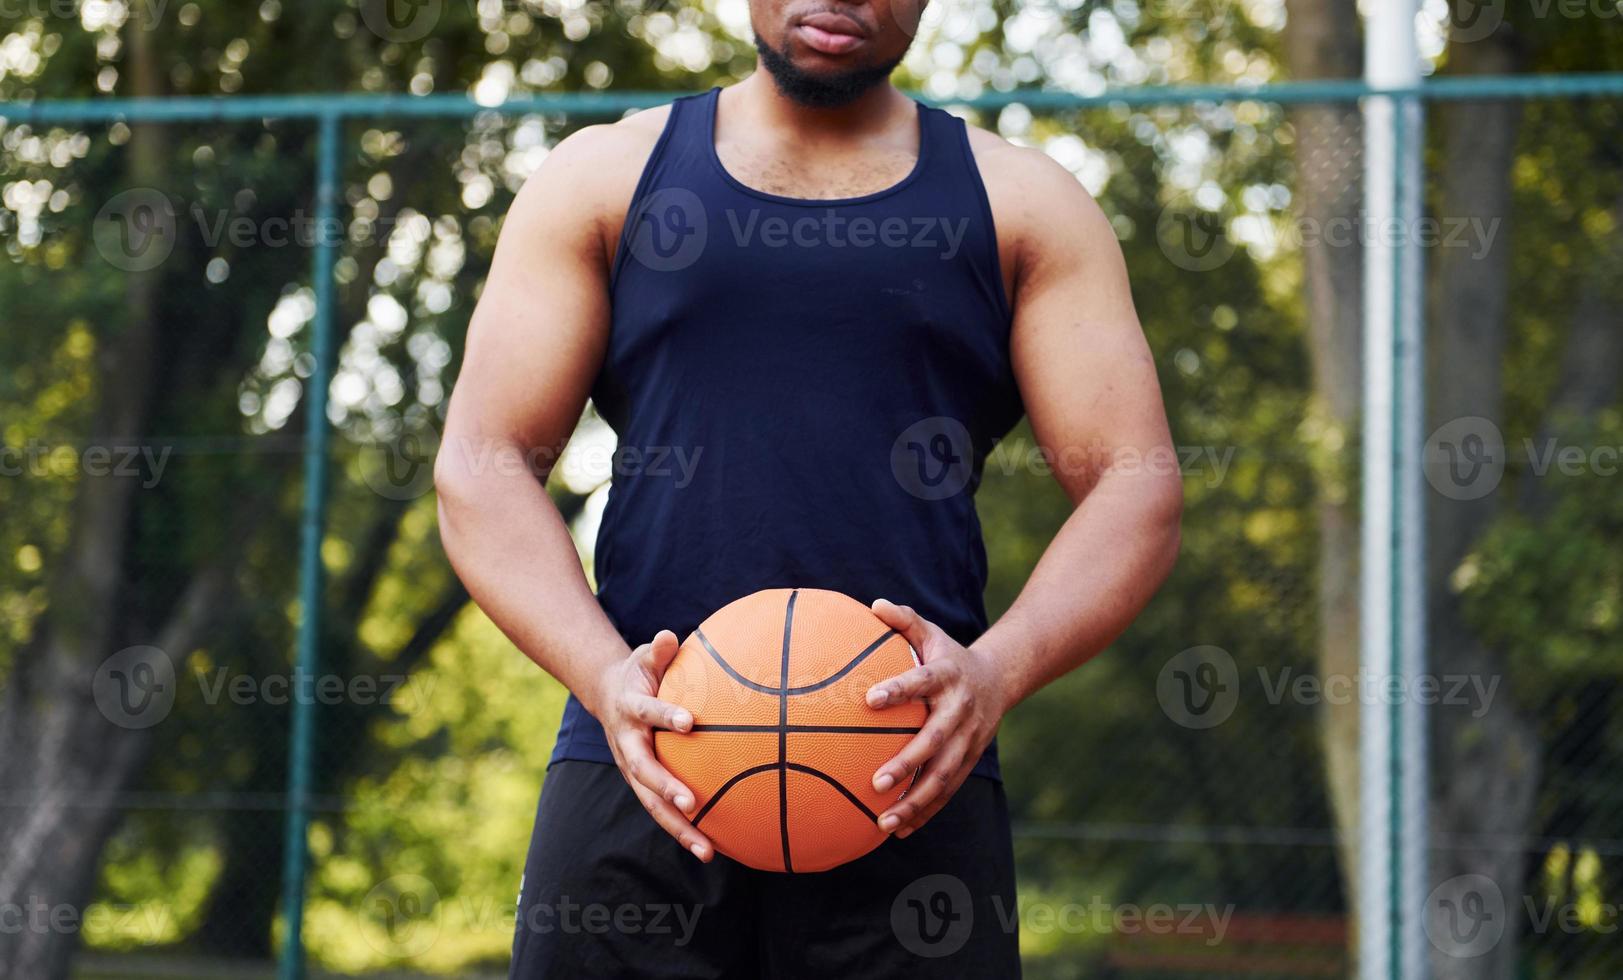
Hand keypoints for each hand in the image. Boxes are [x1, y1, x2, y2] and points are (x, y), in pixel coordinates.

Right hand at [591, 630, 714, 861]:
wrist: (609, 695)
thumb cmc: (639, 672)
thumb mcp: (645, 656)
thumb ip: (659, 650)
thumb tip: (669, 635)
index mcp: (630, 709)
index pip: (647, 712)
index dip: (664, 715)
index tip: (688, 721)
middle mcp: (627, 744)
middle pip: (643, 772)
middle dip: (665, 789)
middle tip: (691, 803)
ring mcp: (633, 768)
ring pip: (652, 802)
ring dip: (679, 827)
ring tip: (707, 850)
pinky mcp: (641, 785)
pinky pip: (662, 810)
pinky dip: (684, 831)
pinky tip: (712, 850)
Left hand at [865, 599, 1008, 837]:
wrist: (999, 679)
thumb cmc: (948, 655)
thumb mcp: (931, 632)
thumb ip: (903, 620)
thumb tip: (874, 604)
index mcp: (947, 676)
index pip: (922, 681)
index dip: (899, 689)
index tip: (869, 699)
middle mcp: (960, 710)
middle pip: (935, 740)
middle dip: (907, 763)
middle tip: (876, 782)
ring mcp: (968, 739)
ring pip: (943, 775)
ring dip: (915, 801)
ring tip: (883, 822)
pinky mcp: (970, 760)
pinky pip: (947, 790)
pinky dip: (926, 811)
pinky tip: (899, 829)